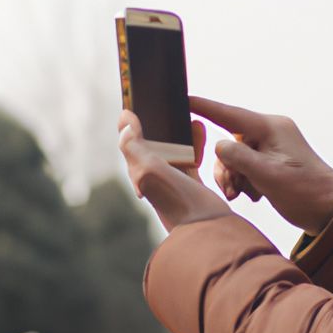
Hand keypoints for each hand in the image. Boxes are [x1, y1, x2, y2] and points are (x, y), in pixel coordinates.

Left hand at [118, 110, 232, 231]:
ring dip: (178, 130)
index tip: (136, 101)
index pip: (131, 142)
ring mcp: (173, 180)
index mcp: (141, 172)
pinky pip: (190, 156)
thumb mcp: (151, 171)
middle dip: (157, 123)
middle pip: (153, 143)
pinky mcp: (191, 183)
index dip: (131, 122)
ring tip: (186, 113)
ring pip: (173, 148)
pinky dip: (194, 141)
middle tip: (164, 102)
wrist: (208, 231)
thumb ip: (135, 147)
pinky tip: (200, 129)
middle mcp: (154, 177)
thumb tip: (124, 121)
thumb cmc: (179, 201)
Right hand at [190, 97, 332, 235]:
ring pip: (234, 156)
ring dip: (234, 177)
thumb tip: (217, 146)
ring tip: (243, 194)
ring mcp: (269, 146)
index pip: (230, 113)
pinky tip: (254, 194)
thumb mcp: (269, 176)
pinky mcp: (269, 160)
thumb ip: (239, 159)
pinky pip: (244, 165)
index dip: (205, 106)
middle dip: (227, 166)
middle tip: (232, 189)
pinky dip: (242, 180)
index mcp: (271, 128)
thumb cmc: (306, 191)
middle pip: (230, 142)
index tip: (184, 99)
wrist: (329, 210)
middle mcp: (269, 132)